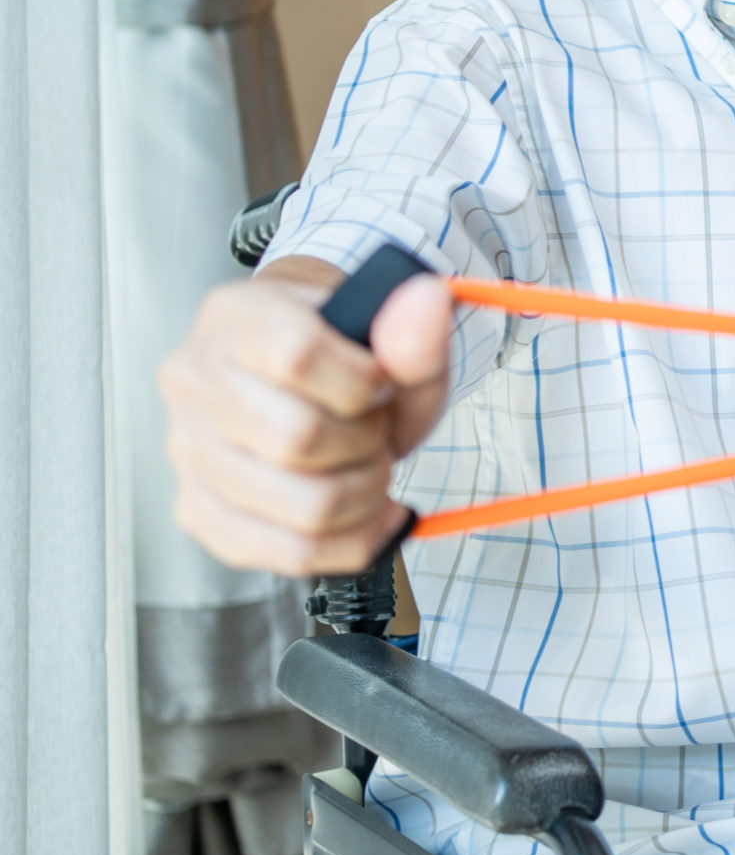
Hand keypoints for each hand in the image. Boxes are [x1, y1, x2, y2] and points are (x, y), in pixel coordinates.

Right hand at [158, 256, 450, 573]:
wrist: (310, 384)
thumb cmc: (344, 358)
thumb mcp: (391, 336)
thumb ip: (413, 328)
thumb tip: (426, 302)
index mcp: (235, 316)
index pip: (296, 356)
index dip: (362, 381)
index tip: (378, 383)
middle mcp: (194, 380)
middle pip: (298, 438)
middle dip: (367, 443)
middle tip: (375, 430)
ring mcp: (187, 450)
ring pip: (301, 506)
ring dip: (364, 496)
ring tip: (367, 467)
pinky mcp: (199, 511)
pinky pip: (285, 552)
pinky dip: (349, 542)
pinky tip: (366, 515)